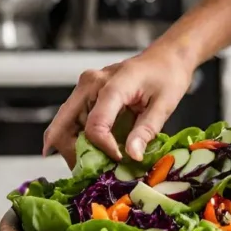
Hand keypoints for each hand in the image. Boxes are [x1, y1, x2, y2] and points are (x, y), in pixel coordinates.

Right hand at [43, 47, 194, 165]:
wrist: (166, 57)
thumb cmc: (167, 75)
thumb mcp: (164, 104)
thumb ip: (146, 130)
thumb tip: (132, 156)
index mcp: (111, 84)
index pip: (94, 125)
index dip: (104, 148)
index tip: (121, 159)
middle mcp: (90, 84)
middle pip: (63, 127)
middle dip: (73, 154)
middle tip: (92, 172)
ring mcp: (85, 89)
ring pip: (63, 127)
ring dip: (74, 150)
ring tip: (95, 165)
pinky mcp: (86, 95)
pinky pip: (73, 123)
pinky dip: (80, 141)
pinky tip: (95, 154)